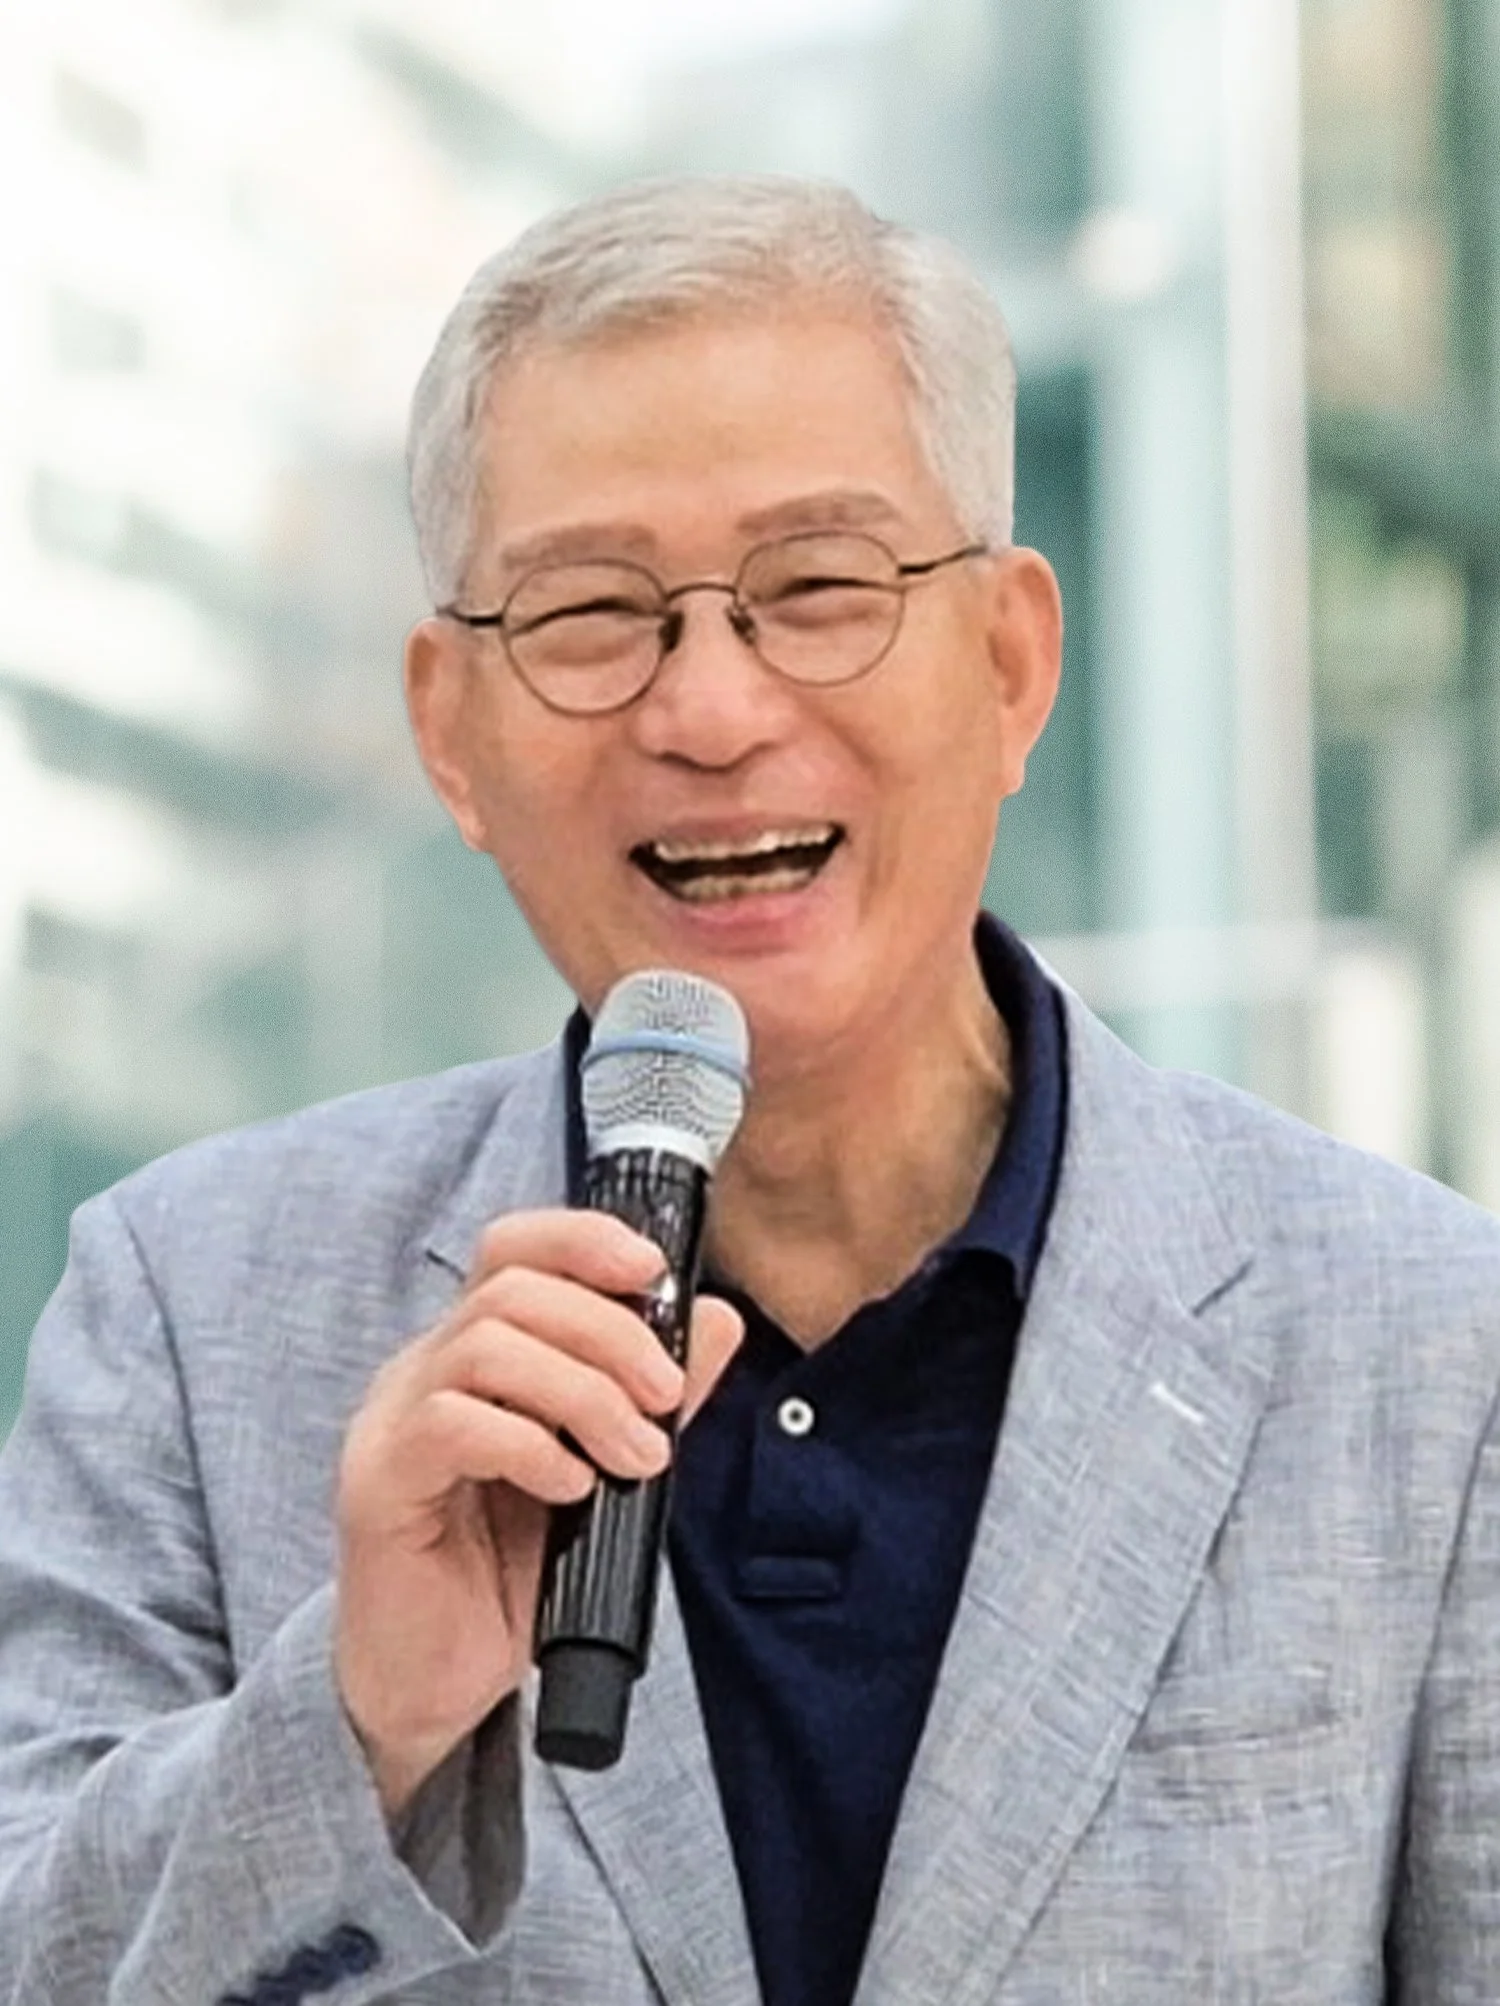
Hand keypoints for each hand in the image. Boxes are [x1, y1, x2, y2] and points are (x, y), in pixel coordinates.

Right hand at [333, 1209, 742, 1820]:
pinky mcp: (376, 1483)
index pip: (514, 1247)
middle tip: (667, 1401)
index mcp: (475, 1349)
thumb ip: (656, 1395)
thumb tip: (717, 1320)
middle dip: (611, 1333)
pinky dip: (529, 1445)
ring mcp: (391, 1420)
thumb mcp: (605, 1470)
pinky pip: (450, 1425)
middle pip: (512, 1290)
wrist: (438, 1684)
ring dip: (583, 1392)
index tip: (654, 1272)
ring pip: (485, 1346)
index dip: (582, 1240)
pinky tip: (572, 1487)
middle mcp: (424, 1368)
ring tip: (635, 1456)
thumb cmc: (512, 1570)